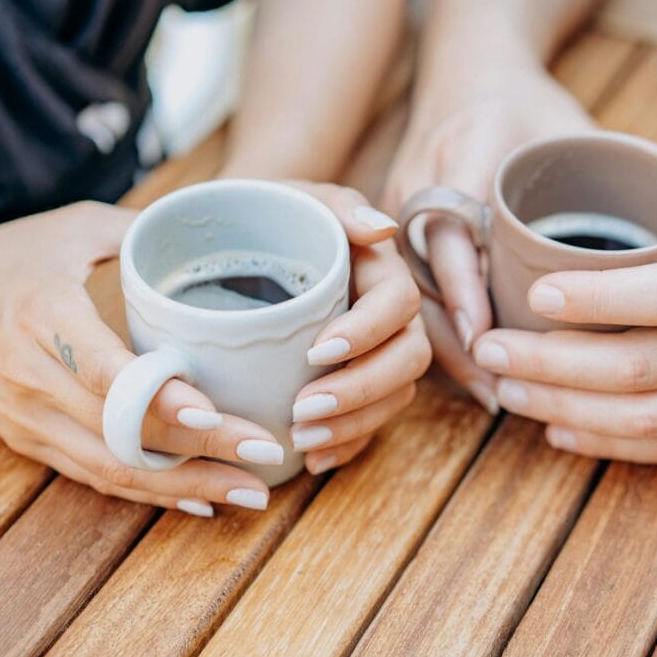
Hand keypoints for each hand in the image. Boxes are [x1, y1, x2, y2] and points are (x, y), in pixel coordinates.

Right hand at [0, 203, 285, 515]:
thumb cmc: (7, 258)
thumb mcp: (72, 227)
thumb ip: (141, 231)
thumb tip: (218, 235)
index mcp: (44, 316)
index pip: (104, 370)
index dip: (159, 397)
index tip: (214, 412)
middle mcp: (34, 378)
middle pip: (122, 432)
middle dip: (201, 451)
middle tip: (268, 454)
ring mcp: (30, 419)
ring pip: (113, 468)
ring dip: (185, 487)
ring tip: (253, 492)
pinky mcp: (31, 441)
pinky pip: (96, 476)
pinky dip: (150, 493)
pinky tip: (202, 501)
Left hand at [284, 182, 430, 473]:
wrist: (249, 238)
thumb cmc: (273, 213)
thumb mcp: (299, 197)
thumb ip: (341, 207)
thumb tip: (383, 229)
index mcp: (382, 270)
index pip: (398, 304)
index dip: (367, 332)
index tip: (317, 351)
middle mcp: (392, 316)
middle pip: (407, 359)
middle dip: (361, 390)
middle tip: (303, 408)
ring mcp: (380, 352)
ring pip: (395, 396)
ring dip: (354, 424)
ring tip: (301, 440)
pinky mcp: (361, 382)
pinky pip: (372, 422)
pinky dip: (347, 444)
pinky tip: (311, 459)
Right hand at [384, 62, 593, 412]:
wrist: (466, 69)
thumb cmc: (525, 102)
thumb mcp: (568, 132)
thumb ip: (604, 186)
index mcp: (462, 154)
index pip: (449, 235)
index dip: (465, 293)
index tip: (489, 341)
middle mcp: (417, 185)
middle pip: (420, 280)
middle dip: (455, 343)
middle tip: (502, 391)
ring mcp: (398, 209)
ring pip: (411, 293)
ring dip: (446, 347)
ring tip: (492, 391)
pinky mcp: (395, 230)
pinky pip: (412, 287)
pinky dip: (440, 329)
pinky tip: (470, 365)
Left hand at [472, 172, 656, 461]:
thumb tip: (623, 181)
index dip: (598, 299)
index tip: (536, 292)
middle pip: (637, 368)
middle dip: (550, 365)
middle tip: (490, 352)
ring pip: (644, 420)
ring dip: (564, 412)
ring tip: (507, 394)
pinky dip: (608, 446)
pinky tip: (558, 433)